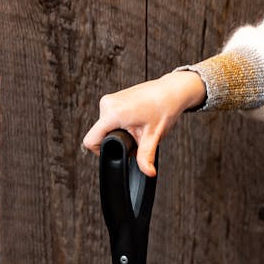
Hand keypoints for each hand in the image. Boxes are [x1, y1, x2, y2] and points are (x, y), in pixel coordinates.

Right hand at [82, 71, 205, 176]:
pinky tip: (137, 119)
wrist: (172, 90)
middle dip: (116, 140)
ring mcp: (110, 99)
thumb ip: (146, 157)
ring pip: (105, 125)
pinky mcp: (115, 97)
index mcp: (112, 113)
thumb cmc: (164, 108)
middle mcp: (107, 103)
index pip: (91, 140)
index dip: (101, 151)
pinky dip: (121, 122)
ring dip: (119, 131)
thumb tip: (147, 172)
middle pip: (100, 134)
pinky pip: (110, 117)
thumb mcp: (153, 136)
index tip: (118, 150)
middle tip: (136, 136)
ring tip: (138, 126)